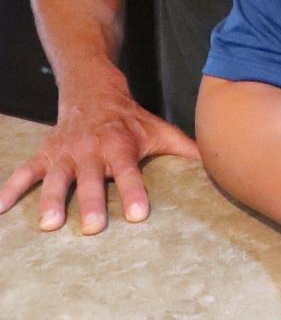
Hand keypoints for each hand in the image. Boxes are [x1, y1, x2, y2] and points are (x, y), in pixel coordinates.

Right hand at [0, 82, 197, 233]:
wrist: (94, 90)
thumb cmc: (130, 118)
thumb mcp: (158, 129)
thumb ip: (184, 148)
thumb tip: (219, 162)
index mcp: (121, 146)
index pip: (130, 173)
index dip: (134, 193)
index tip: (138, 216)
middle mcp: (92, 150)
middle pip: (92, 180)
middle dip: (92, 203)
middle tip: (93, 229)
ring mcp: (66, 153)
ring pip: (57, 179)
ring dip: (51, 200)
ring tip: (50, 225)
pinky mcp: (45, 154)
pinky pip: (25, 171)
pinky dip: (11, 188)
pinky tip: (0, 208)